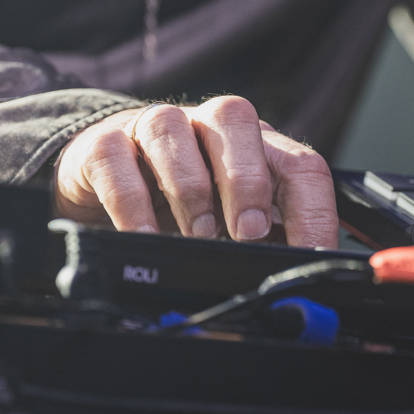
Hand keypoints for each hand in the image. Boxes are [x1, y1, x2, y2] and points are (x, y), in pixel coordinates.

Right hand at [53, 96, 338, 248]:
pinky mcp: (103, 144)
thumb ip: (263, 247)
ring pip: (172, 128)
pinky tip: (141, 237)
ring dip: (190, 188)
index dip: (312, 211)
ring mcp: (153, 128)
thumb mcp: (230, 224)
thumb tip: (290, 292)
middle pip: (236, 121)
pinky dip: (132, 203)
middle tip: (248, 232)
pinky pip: (116, 160)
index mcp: (254, 146)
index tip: (310, 258)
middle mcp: (206, 126)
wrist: (102, 178)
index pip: (299, 163)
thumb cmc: (180, 203)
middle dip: (248, 181)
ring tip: (198, 236)